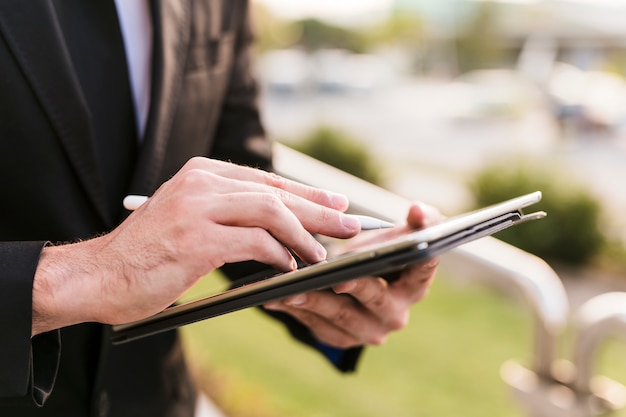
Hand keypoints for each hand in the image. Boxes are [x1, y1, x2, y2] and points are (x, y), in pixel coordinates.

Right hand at [32, 157, 360, 334]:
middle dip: (319, 209)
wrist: (98, 275)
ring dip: (304, 233)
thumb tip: (279, 224)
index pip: (267, 180)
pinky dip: (279, 253)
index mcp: (201, 174)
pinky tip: (290, 265)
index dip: (306, 194)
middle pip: (276, 192)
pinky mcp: (196, 239)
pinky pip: (255, 242)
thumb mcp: (188, 219)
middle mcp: (201, 183)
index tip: (336, 204)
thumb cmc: (147, 253)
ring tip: (324, 252)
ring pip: (271, 211)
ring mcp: (197, 208)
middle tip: (350, 223)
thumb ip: (227, 213)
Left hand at [264, 202, 441, 348]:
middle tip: (337, 278)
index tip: (408, 233)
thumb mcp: (394, 238)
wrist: (355, 288)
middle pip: (375, 297)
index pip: (424, 267)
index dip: (420, 253)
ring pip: (339, 314)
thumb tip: (417, 209)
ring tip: (290, 287)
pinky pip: (314, 324)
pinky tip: (274, 297)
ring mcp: (367, 330)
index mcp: (415, 284)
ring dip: (314, 299)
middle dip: (355, 285)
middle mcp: (395, 313)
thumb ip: (414, 220)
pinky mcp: (339, 338)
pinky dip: (294, 309)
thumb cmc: (376, 254)